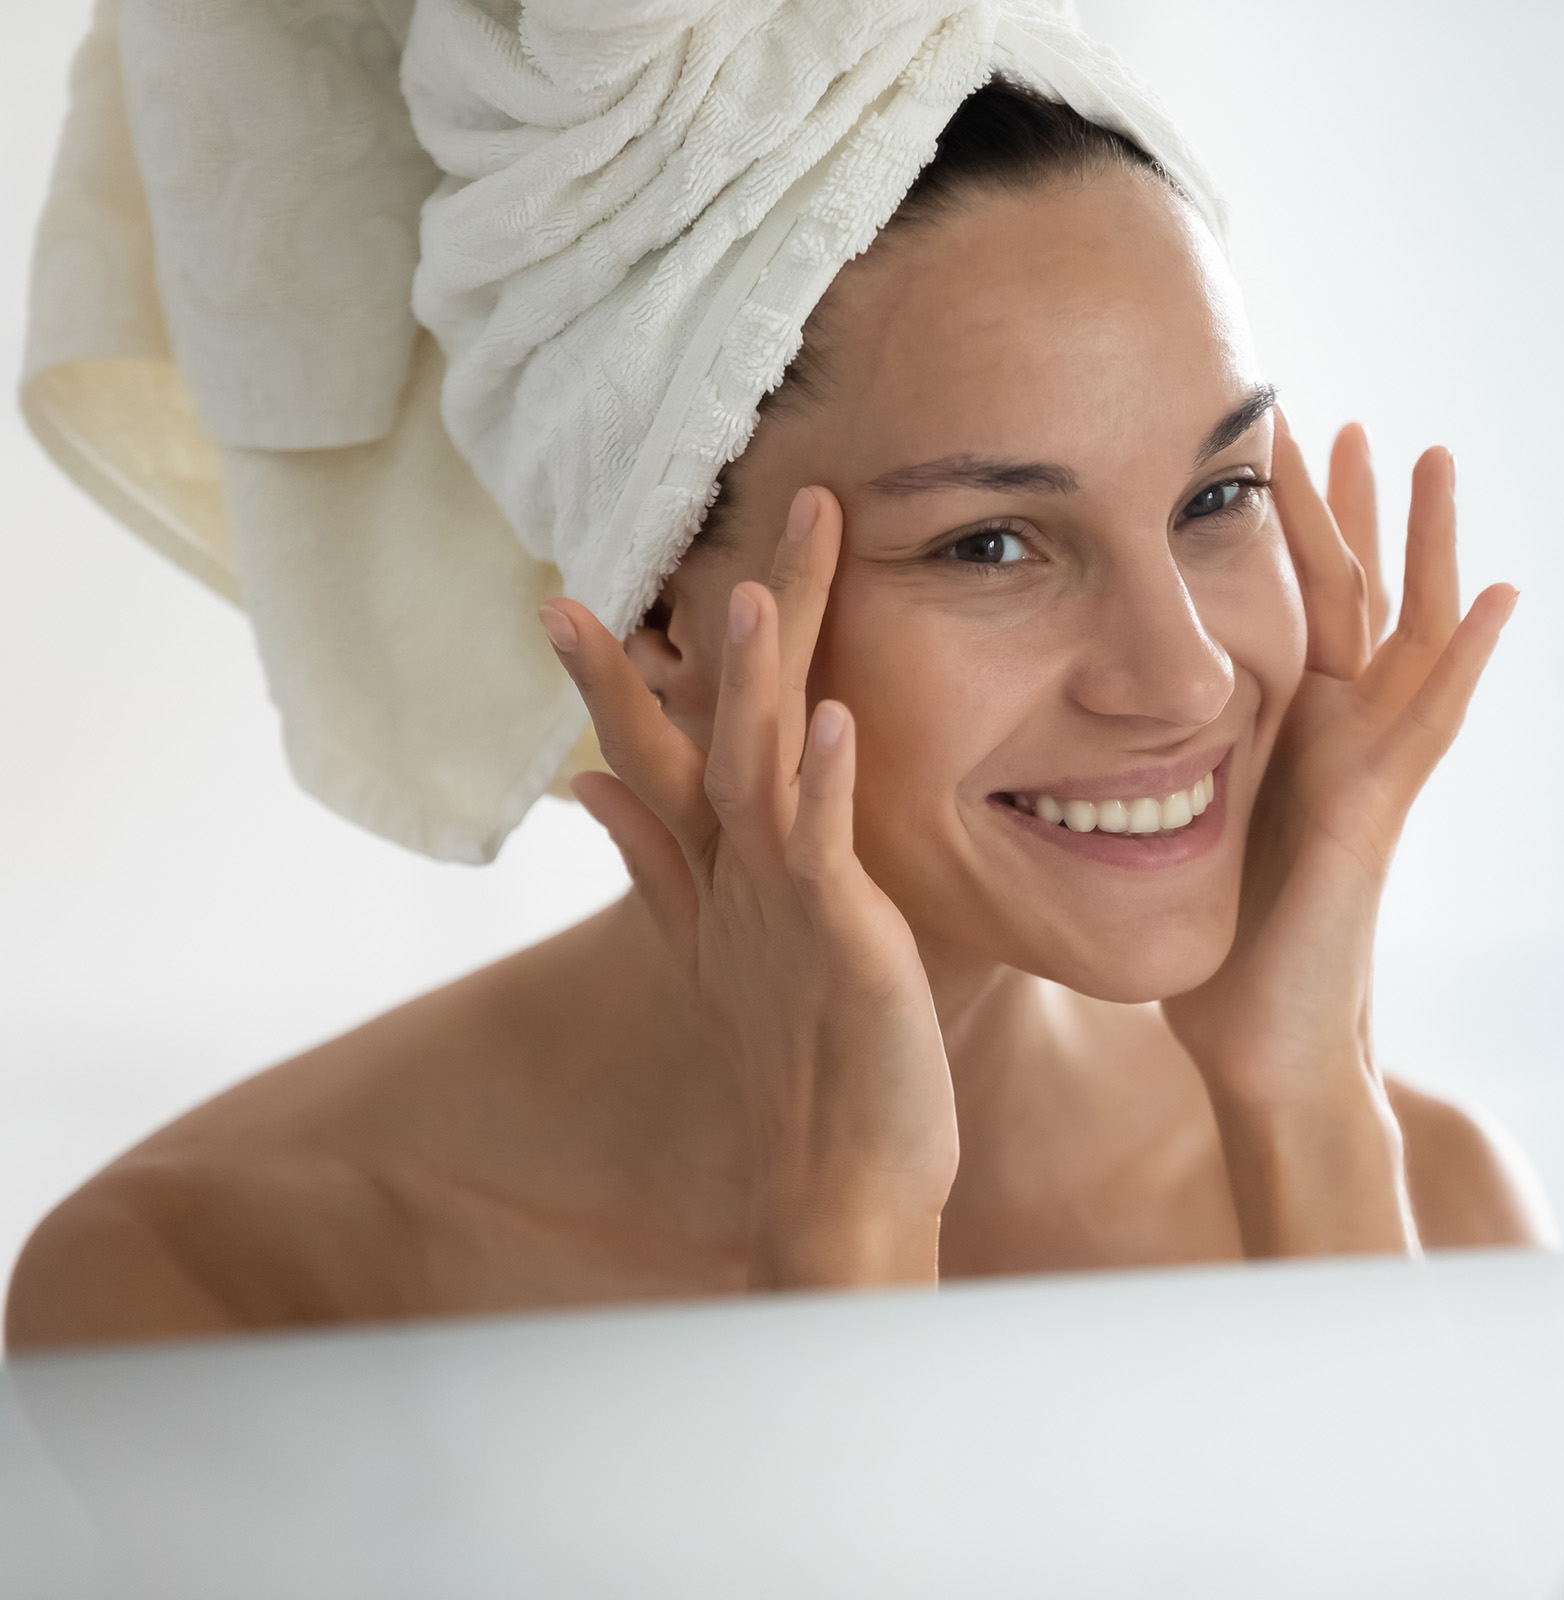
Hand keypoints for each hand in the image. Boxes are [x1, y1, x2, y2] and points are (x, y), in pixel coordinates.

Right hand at [541, 488, 956, 1288]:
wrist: (832, 1184)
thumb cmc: (796, 1064)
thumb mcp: (710, 949)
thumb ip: (652, 861)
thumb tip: (586, 785)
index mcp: (713, 874)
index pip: (652, 756)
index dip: (611, 681)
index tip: (563, 598)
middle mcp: (736, 879)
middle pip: (712, 736)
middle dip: (705, 636)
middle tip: (693, 533)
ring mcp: (783, 907)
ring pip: (760, 773)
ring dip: (754, 684)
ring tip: (756, 593)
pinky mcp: (841, 939)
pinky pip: (828, 849)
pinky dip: (826, 784)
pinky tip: (831, 718)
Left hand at [1163, 415, 1516, 1256]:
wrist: (1261, 1043)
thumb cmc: (1218, 954)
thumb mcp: (1170, 834)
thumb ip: (1142, 778)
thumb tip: (1052, 741)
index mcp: (1279, 731)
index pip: (1277, 604)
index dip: (1270, 530)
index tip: (1249, 448)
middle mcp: (1331, 735)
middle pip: (1345, 595)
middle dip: (1341, 507)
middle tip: (1338, 416)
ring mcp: (1367, 765)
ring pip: (1404, 631)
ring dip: (1420, 544)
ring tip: (1432, 455)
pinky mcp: (1380, 805)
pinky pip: (1432, 715)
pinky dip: (1469, 654)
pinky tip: (1503, 593)